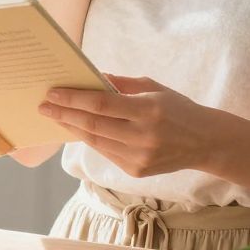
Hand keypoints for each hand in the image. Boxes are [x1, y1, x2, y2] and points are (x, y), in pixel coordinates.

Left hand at [38, 74, 221, 177]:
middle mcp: (143, 137)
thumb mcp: (153, 88)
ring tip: (56, 116)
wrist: (205, 142)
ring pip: (95, 142)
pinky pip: (106, 153)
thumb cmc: (177, 108)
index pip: (101, 104)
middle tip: (44, 106)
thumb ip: (121, 84)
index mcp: (148, 111)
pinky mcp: (136, 171)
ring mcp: (139, 157)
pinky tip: (78, 129)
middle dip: (64, 114)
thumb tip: (90, 78)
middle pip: (93, 125)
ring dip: (72, 128)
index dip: (73, 99)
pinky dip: (90, 140)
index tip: (52, 93)